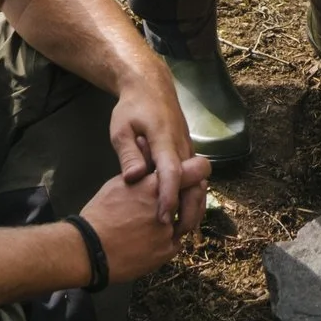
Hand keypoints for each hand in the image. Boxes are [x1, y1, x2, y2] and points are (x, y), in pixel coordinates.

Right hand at [76, 155, 209, 282]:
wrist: (88, 250)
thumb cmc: (100, 214)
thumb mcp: (118, 184)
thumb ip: (138, 164)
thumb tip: (145, 140)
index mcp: (156, 185)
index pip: (197, 170)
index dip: (198, 171)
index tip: (194, 174)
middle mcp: (169, 207)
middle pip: (196, 198)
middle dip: (190, 199)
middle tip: (176, 202)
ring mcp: (169, 231)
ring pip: (186, 221)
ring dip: (178, 220)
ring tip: (156, 222)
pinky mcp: (166, 252)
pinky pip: (176, 242)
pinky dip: (166, 240)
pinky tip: (149, 240)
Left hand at [110, 59, 202, 221]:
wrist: (151, 86)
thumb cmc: (132, 108)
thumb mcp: (121, 129)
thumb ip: (128, 154)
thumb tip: (133, 179)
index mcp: (164, 140)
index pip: (172, 173)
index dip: (169, 197)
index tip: (163, 218)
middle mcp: (182, 146)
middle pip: (196, 182)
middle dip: (190, 209)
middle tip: (175, 234)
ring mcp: (188, 149)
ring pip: (199, 182)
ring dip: (193, 205)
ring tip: (179, 230)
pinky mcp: (187, 152)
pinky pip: (195, 177)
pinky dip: (191, 195)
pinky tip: (179, 212)